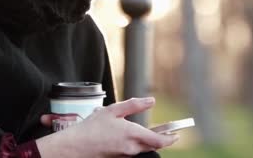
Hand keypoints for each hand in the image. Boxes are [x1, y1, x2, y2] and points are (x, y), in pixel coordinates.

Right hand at [36, 97, 178, 157]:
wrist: (75, 147)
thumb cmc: (91, 128)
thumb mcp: (112, 110)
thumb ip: (134, 105)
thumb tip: (151, 101)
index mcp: (132, 134)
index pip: (159, 140)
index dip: (170, 138)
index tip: (177, 134)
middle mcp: (131, 148)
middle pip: (153, 145)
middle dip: (161, 139)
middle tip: (167, 132)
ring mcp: (125, 155)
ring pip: (142, 148)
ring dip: (148, 141)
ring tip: (147, 132)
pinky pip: (132, 151)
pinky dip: (136, 144)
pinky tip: (128, 136)